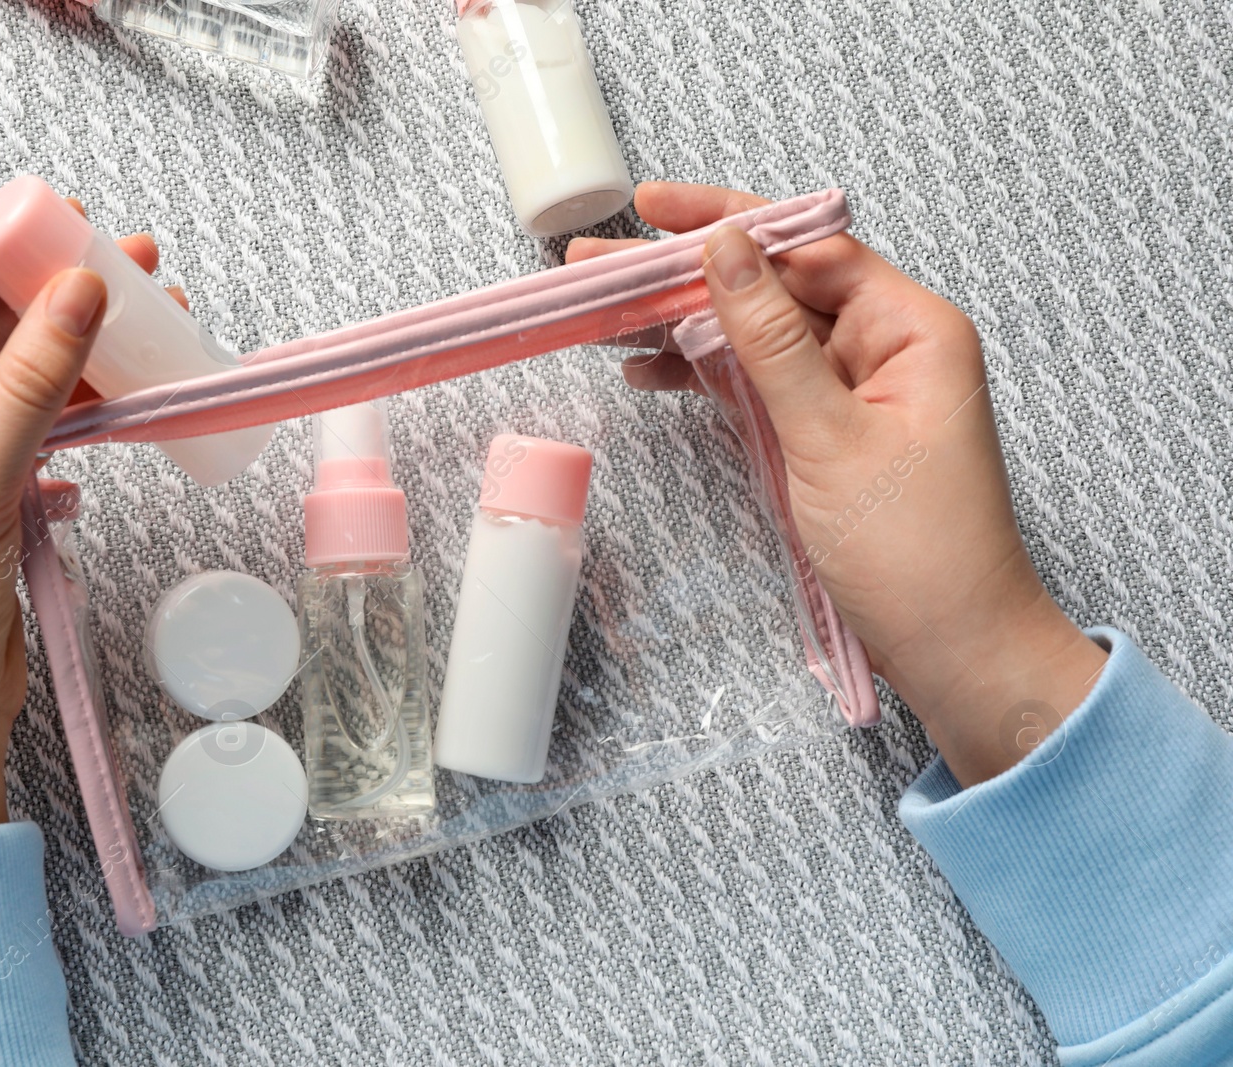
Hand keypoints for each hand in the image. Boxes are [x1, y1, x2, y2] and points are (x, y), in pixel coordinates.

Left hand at [0, 203, 176, 830]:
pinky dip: (71, 422)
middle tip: (126, 263)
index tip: (55, 224)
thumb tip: (80, 290)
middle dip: (45, 308)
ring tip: (148, 320)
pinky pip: (26, 439)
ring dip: (71, 363)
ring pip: (5, 391)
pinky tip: (118, 399)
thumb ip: (27, 387)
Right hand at [570, 183, 1106, 784]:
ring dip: (683, 325)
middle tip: (601, 261)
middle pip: (772, 287)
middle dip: (687, 273)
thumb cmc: (915, 550)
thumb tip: (725, 250)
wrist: (952, 648)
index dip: (727, 223)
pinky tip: (649, 368)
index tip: (652, 211)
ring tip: (604, 309)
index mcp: (910, 329)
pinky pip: (757, 387)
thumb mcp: (830, 436)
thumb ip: (770, 341)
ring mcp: (850, 393)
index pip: (808, 248)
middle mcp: (882, 348)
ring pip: (755, 338)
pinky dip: (705, 377)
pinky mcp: (824, 435)